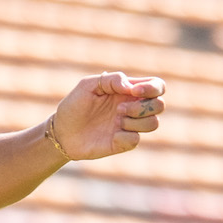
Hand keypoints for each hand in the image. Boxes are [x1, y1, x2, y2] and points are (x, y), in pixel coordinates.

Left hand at [49, 71, 163, 160]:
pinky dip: (125, 136)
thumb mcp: (88, 85)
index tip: (134, 91)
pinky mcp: (124, 143)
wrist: (61, 132)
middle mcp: (133, 108)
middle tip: (120, 108)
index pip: (157, 86)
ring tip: (116, 120)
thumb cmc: (74, 105)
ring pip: (153, 123)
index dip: (153, 88)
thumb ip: (110, 80)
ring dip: (136, 121)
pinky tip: (111, 135)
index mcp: (128, 91)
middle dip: (143, 106)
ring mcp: (130, 126)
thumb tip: (131, 87)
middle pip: (160, 105)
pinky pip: (136, 139)